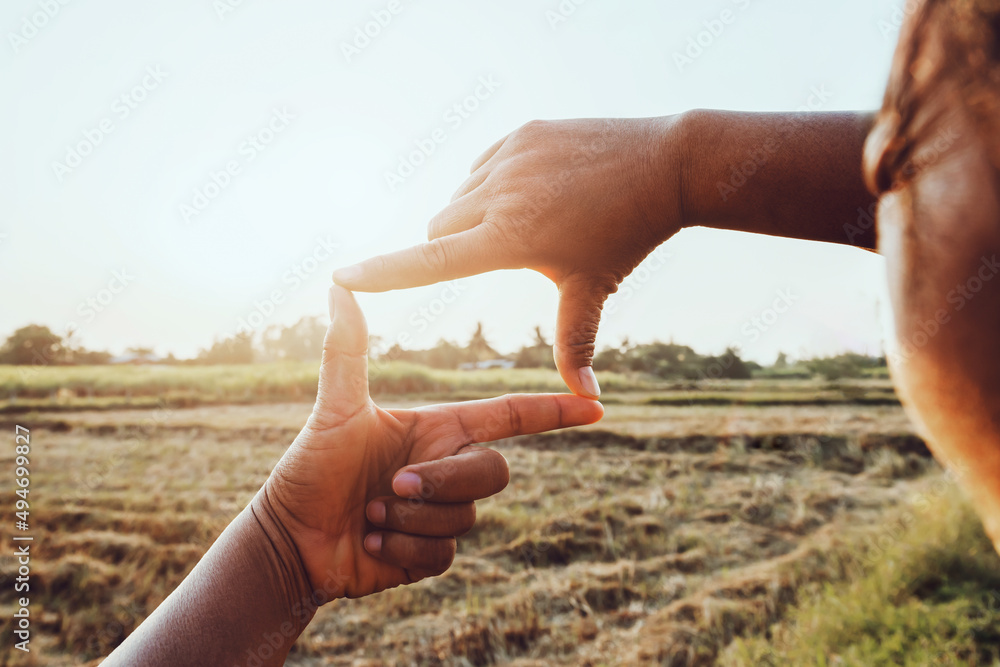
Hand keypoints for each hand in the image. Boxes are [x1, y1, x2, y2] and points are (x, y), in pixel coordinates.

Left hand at [265, 286, 604, 598]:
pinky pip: (443, 554)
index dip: (553, 412)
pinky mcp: (430, 554)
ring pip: (466, 518)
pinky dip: (402, 550)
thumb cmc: (309, 468)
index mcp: (437, 429)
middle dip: (442, 482)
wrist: (292, 539)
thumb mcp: (335, 409)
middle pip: (493, 473)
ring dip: (411, 519)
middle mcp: (446, 468)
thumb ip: (346, 350)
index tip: (596, 406)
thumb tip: (339, 284)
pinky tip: (370, 544)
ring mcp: (441, 513)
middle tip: (390, 487)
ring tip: (369, 516)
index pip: (508, 418)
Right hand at [332, 117, 681, 397]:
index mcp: (510, 239)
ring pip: (459, 198)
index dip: (383, 272)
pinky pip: (481, 167)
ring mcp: (508, 157)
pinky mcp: (519, 133)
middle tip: (492, 255)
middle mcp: (499, 194)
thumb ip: (576, 345)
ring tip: (522, 222)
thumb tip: (587, 401)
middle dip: (448, 247)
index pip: (430, 260)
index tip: (341, 275)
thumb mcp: (594, 291)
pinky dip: (490, 186)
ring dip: (470, 217)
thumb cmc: (627, 236)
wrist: (665, 164)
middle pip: (438, 229)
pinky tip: (530, 192)